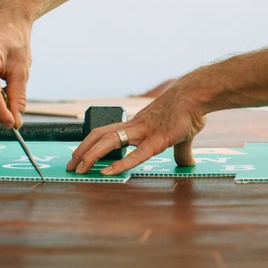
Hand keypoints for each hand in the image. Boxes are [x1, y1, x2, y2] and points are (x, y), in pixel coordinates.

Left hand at [66, 84, 206, 174]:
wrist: (196, 94)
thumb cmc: (189, 110)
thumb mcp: (181, 134)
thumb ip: (180, 151)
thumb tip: (187, 163)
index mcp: (138, 125)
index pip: (106, 133)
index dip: (89, 144)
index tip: (79, 156)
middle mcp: (136, 127)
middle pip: (100, 135)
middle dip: (82, 151)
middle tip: (71, 167)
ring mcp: (145, 132)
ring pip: (110, 141)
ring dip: (91, 155)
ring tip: (80, 170)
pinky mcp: (159, 140)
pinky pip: (137, 154)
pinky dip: (121, 164)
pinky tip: (107, 172)